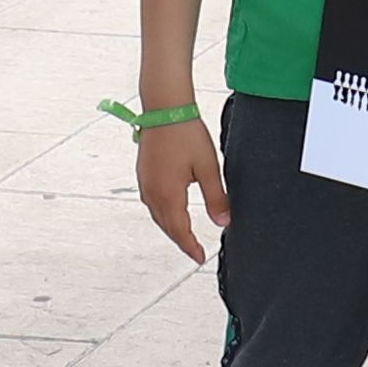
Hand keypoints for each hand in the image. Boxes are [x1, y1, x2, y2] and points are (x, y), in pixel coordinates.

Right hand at [132, 109, 228, 263]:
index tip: (200, 258)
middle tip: (195, 251)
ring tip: (185, 235)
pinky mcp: (143, 174)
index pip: (180, 231)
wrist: (164, 108)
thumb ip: (216, 198)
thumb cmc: (186, 134)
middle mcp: (152, 193)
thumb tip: (223, 222)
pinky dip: (163, 214)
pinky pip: (152, 203)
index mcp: (168, 195)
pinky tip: (171, 211)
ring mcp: (145, 184)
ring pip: (158, 216)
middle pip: (167, 227)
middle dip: (181, 240)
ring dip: (171, 228)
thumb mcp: (208, 168)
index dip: (191, 246)